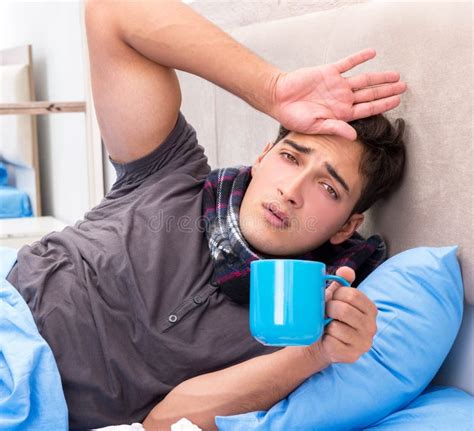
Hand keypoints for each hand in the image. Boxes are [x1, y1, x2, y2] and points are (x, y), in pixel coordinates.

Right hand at [270, 48, 406, 139]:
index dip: (383, 105)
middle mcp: (342, 99)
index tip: (397, 102)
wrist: (279, 98)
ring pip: (363, 80)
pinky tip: (372, 53)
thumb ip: (335, 128)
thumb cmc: (293, 116)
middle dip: (387, 91)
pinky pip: (347, 63)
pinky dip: (359, 58)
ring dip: (380, 77)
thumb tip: (353, 136)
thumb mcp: (315, 126)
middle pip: (370, 94)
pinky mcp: (329, 72)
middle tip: (404, 87)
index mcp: (340, 113)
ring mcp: (337, 85)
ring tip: (396, 75)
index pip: (367, 109)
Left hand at [307, 266, 377, 365]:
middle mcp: (372, 327)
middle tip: (324, 312)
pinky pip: (333, 342)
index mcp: (370, 309)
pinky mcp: (352, 356)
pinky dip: (325, 339)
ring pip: (336, 327)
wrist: (319, 342)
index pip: (352, 294)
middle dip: (328, 308)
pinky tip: (327, 339)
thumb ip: (342, 282)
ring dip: (325, 325)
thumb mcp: (335, 297)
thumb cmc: (329, 316)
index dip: (336, 294)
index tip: (330, 298)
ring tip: (326, 326)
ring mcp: (364, 343)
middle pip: (344, 310)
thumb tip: (345, 270)